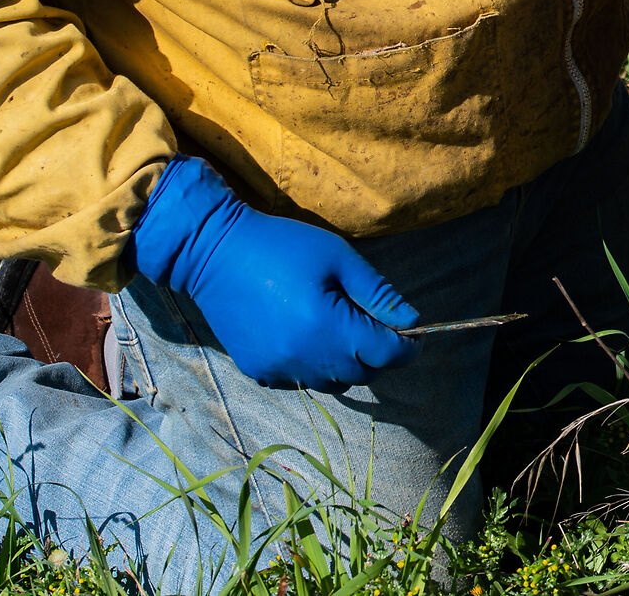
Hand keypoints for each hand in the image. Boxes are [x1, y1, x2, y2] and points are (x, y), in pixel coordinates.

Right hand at [130, 157, 418, 390]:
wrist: (214, 253)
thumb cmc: (283, 246)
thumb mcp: (339, 259)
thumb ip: (378, 294)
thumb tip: (412, 321)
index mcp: (327, 329)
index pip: (385, 355)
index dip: (406, 347)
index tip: (414, 335)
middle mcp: (304, 359)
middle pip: (361, 373)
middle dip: (377, 354)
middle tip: (373, 323)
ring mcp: (278, 370)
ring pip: (332, 382)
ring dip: (346, 362)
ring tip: (338, 326)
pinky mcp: (258, 371)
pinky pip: (301, 380)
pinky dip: (314, 365)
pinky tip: (305, 334)